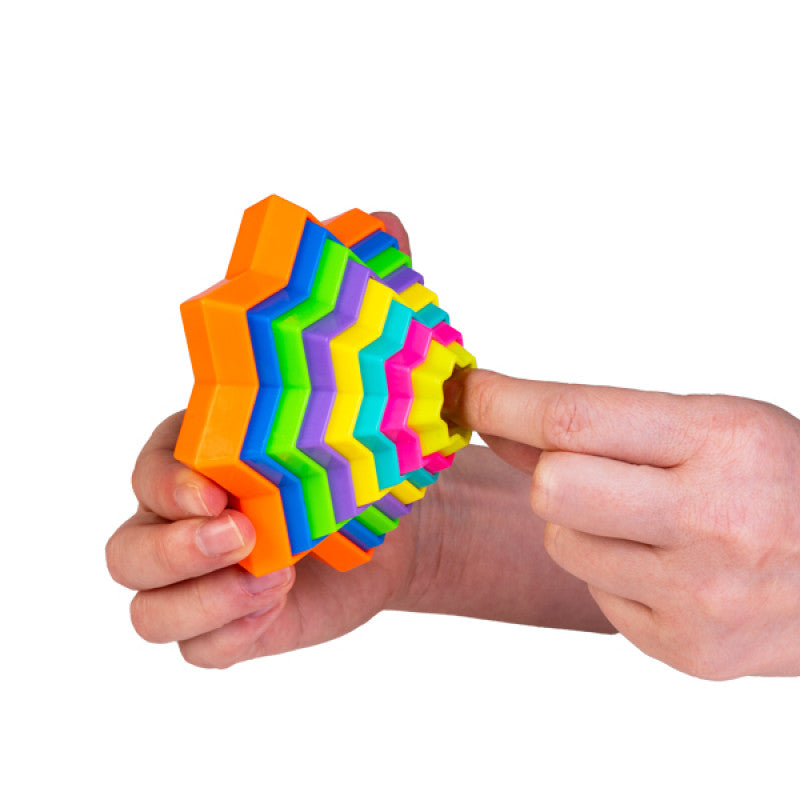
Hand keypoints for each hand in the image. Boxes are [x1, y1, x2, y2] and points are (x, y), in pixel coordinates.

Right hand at [106, 411, 421, 667]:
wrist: (382, 540)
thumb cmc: (336, 480)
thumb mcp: (309, 449)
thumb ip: (272, 443)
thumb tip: (259, 443)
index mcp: (187, 470)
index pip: (147, 477)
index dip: (170, 489)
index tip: (217, 496)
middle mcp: (175, 531)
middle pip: (126, 556)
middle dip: (177, 551)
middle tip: (242, 536)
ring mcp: (194, 587)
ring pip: (149, 615)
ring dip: (207, 602)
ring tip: (276, 577)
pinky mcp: (224, 630)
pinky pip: (199, 650)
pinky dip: (234, 633)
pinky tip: (278, 604)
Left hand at [446, 369, 799, 678]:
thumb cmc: (780, 482)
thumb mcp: (709, 425)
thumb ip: (601, 425)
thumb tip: (498, 419)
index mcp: (722, 442)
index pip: (574, 419)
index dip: (502, 401)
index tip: (466, 392)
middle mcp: (713, 521)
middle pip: (551, 488)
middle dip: (546, 472)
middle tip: (583, 469)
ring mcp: (700, 596)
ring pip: (564, 543)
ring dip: (581, 524)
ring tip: (645, 521)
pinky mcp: (686, 649)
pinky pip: (595, 592)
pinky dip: (613, 571)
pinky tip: (664, 565)